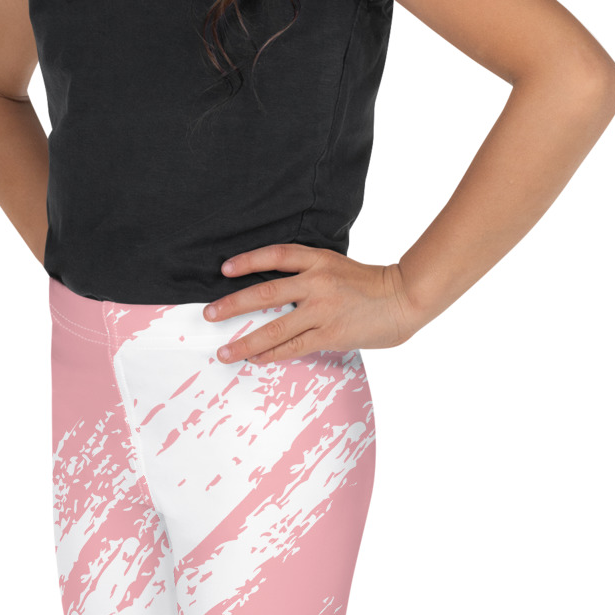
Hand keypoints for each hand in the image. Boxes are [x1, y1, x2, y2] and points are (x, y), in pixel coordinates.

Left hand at [203, 245, 424, 362]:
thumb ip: (310, 274)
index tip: (225, 269)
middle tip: (209, 314)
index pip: (276, 255)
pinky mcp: (330, 334)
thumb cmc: (371, 284)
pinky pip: (293, 347)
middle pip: (265, 293)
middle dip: (233, 305)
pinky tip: (254, 359)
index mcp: (319, 260)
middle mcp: (317, 283)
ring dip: (245, 341)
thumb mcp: (337, 267)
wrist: (404, 298)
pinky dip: (271, 354)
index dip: (248, 261)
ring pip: (275, 328)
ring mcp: (323, 310)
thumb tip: (277, 291)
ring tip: (224, 351)